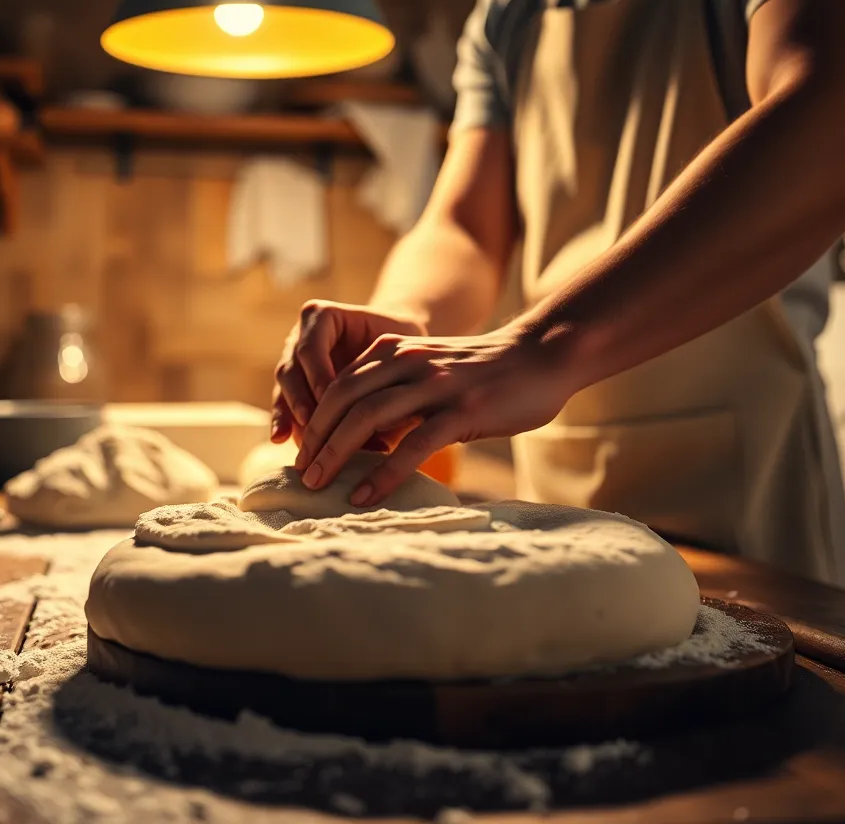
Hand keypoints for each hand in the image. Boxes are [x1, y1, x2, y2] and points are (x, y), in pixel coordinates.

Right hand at [271, 300, 427, 445]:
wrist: (398, 354)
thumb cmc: (401, 349)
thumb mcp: (396, 354)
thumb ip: (380, 373)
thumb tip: (377, 411)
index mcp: (322, 317)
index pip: (311, 347)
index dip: (317, 374)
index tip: (330, 398)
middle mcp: (300, 337)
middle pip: (290, 369)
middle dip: (301, 398)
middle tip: (313, 423)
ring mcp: (293, 363)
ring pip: (284, 389)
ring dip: (291, 415)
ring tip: (303, 439)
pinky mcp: (293, 390)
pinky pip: (284, 405)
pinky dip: (284, 423)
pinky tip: (282, 439)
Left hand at [294, 328, 569, 505]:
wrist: (543, 355)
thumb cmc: (486, 370)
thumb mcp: (431, 365)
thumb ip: (397, 386)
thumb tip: (361, 430)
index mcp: (397, 349)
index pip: (339, 384)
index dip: (315, 417)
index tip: (303, 450)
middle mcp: (409, 361)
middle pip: (343, 400)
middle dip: (316, 439)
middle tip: (301, 473)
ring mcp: (435, 386)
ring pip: (368, 419)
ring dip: (336, 455)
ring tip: (318, 485)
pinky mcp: (463, 412)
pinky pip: (412, 445)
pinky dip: (382, 473)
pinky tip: (364, 495)